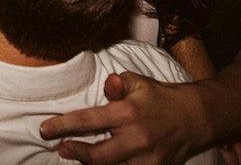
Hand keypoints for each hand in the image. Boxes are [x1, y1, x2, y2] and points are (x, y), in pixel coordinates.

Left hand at [41, 72, 206, 164]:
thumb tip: (107, 83)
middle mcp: (137, 139)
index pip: (88, 121)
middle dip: (75, 153)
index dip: (63, 126)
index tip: (45, 130)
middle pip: (97, 156)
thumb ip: (118, 84)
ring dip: (92, 163)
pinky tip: (105, 161)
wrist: (196, 118)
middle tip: (62, 147)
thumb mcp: (139, 83)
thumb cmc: (161, 98)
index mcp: (129, 113)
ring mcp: (146, 160)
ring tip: (80, 154)